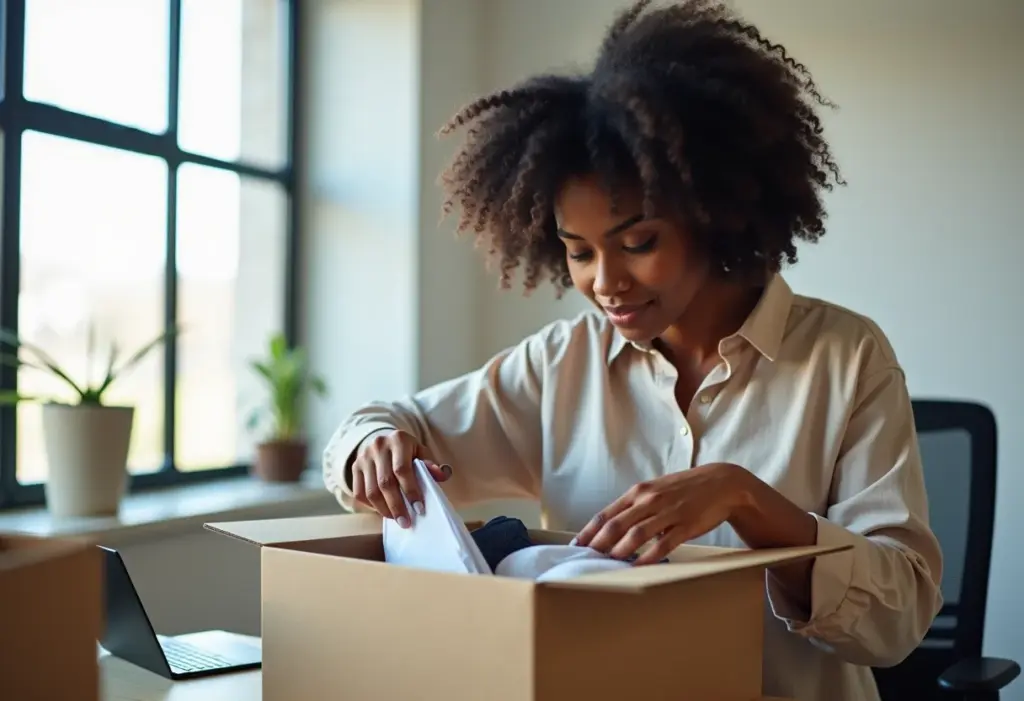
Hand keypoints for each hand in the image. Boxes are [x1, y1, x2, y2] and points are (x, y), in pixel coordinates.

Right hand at [351, 430, 451, 526]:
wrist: (385, 442)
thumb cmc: (408, 452)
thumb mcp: (422, 453)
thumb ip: (431, 465)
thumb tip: (442, 474)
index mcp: (399, 439)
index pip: (402, 469)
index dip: (411, 490)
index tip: (419, 508)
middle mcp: (378, 446)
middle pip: (385, 483)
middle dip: (397, 506)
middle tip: (406, 522)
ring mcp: (363, 456)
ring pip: (371, 491)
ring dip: (384, 509)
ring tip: (396, 519)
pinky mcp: (354, 467)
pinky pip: (360, 493)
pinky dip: (372, 506)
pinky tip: (383, 511)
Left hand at [574, 463, 750, 565]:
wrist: (721, 483)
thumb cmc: (684, 488)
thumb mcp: (655, 489)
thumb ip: (635, 506)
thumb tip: (613, 526)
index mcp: (639, 492)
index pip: (606, 513)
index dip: (589, 531)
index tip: (576, 545)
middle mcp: (649, 500)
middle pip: (616, 525)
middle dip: (598, 544)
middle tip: (586, 560)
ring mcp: (667, 512)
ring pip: (635, 534)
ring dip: (619, 551)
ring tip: (607, 564)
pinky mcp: (685, 525)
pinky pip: (662, 544)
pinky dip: (647, 557)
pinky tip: (637, 566)